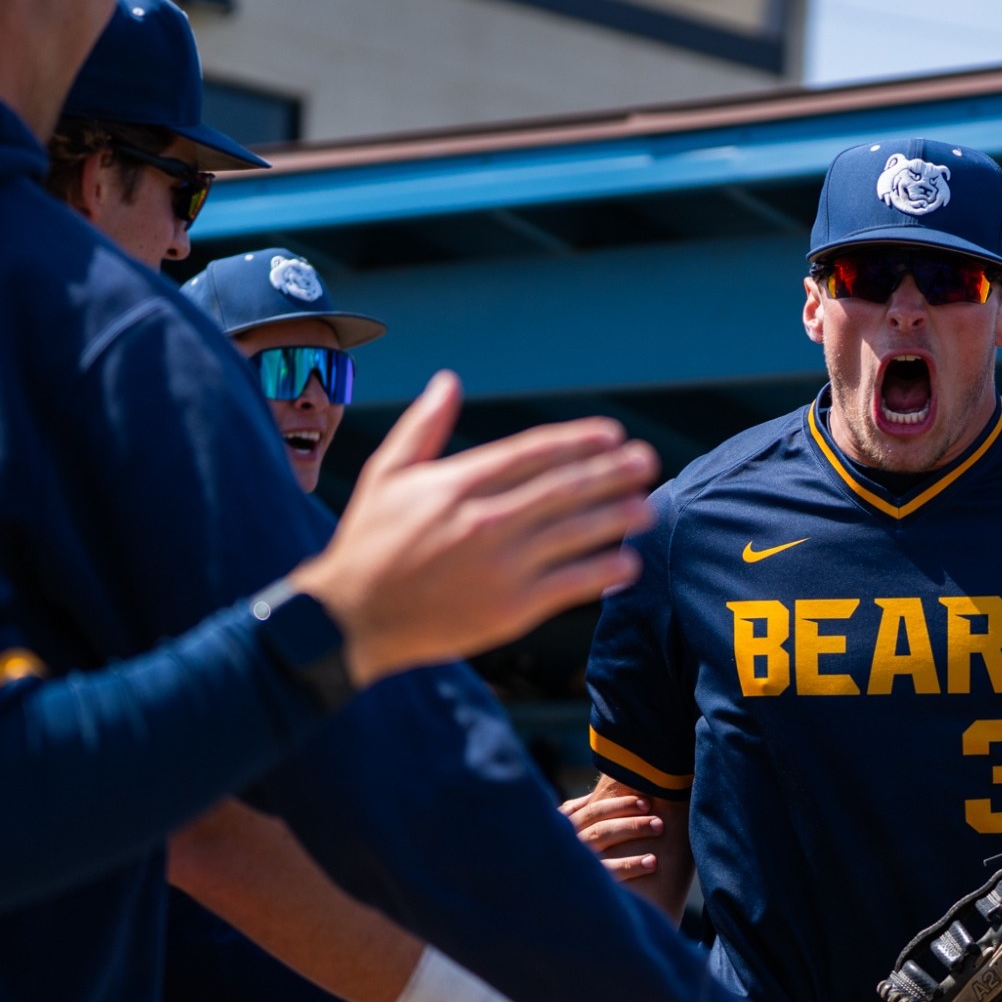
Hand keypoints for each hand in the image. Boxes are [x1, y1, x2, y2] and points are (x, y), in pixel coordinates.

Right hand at [288, 371, 657, 687]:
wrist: (353, 620)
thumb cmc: (369, 545)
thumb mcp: (387, 476)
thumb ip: (423, 427)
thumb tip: (447, 381)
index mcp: (458, 484)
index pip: (532, 452)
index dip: (578, 441)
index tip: (612, 434)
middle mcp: (485, 520)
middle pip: (564, 488)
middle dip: (612, 471)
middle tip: (647, 460)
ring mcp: (501, 565)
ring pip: (575, 533)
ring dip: (618, 516)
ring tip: (648, 505)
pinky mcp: (511, 609)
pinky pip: (570, 584)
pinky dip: (603, 571)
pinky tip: (629, 562)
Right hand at [560, 792, 662, 880]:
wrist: (569, 905)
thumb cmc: (580, 860)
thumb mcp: (578, 834)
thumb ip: (587, 813)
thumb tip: (612, 791)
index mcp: (567, 830)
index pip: (593, 811)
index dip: (620, 805)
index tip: (647, 803)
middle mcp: (568, 846)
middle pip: (600, 827)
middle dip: (631, 821)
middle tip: (659, 821)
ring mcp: (574, 865)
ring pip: (602, 843)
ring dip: (632, 832)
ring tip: (660, 830)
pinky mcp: (584, 885)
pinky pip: (609, 873)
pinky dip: (632, 865)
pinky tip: (653, 862)